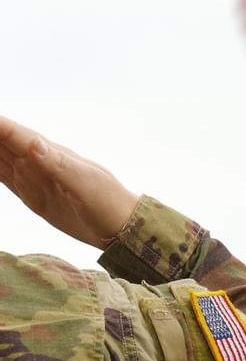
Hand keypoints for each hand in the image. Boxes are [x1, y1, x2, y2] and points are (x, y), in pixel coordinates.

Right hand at [0, 115, 139, 248]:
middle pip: (3, 142)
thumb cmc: (107, 200)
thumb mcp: (83, 182)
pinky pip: (4, 178)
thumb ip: (57, 164)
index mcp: (51, 154)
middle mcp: (39, 162)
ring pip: (0, 158)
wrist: (118, 225)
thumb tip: (33, 142)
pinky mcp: (32, 195)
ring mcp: (34, 177)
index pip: (16, 135)